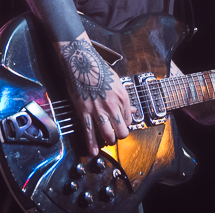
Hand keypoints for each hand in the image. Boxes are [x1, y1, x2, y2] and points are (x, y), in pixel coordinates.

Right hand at [58, 36, 131, 155]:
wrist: (82, 63)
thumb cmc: (100, 70)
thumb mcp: (117, 82)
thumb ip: (125, 100)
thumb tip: (133, 110)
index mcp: (123, 98)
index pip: (129, 120)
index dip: (125, 124)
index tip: (121, 124)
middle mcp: (112, 106)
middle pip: (121, 131)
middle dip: (119, 136)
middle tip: (115, 135)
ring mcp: (98, 110)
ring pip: (107, 134)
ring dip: (108, 140)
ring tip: (107, 141)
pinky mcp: (84, 111)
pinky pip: (89, 131)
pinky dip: (91, 143)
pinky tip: (93, 151)